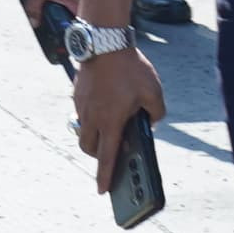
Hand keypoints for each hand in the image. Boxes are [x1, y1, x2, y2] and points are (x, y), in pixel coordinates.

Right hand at [69, 46, 166, 184]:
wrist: (105, 41)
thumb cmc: (131, 68)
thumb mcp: (154, 92)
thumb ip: (156, 113)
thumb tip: (149, 121)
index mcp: (111, 121)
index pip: (107, 157)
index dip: (104, 176)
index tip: (102, 191)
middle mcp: (92, 117)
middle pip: (89, 148)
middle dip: (98, 155)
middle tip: (111, 150)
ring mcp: (81, 105)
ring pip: (84, 130)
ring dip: (94, 134)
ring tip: (111, 123)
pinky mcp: (77, 93)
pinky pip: (83, 112)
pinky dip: (92, 115)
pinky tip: (106, 101)